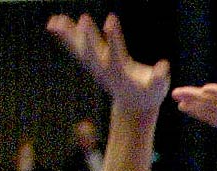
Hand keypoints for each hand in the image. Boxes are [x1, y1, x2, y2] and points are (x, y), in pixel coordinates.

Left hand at [47, 13, 169, 112]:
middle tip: (83, 19)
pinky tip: (53, 22)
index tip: (110, 19)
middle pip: (94, 52)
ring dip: (67, 36)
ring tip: (54, 21)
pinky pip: (75, 48)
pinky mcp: (92, 62)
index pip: (116, 52)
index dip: (113, 36)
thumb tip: (163, 66)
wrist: (133, 105)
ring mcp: (96, 66)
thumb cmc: (149, 93)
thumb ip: (159, 78)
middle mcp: (105, 69)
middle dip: (88, 36)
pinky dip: (65, 36)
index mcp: (122, 73)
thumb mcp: (158, 88)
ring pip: (80, 49)